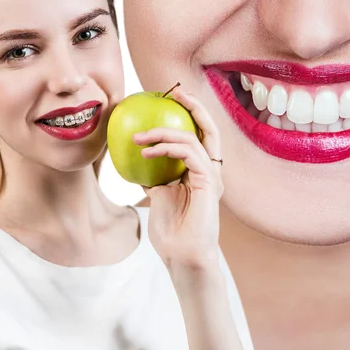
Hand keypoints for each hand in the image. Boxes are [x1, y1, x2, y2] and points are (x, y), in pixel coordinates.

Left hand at [132, 87, 222, 270]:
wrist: (181, 256)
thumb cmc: (170, 231)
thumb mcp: (157, 196)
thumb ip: (154, 176)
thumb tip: (137, 159)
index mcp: (202, 172)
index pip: (200, 136)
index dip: (190, 114)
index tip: (169, 100)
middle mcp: (211, 171)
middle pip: (209, 129)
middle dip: (193, 107)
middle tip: (173, 93)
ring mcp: (212, 177)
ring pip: (194, 138)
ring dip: (164, 131)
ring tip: (138, 135)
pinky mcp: (209, 184)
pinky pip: (190, 154)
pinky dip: (167, 147)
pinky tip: (146, 150)